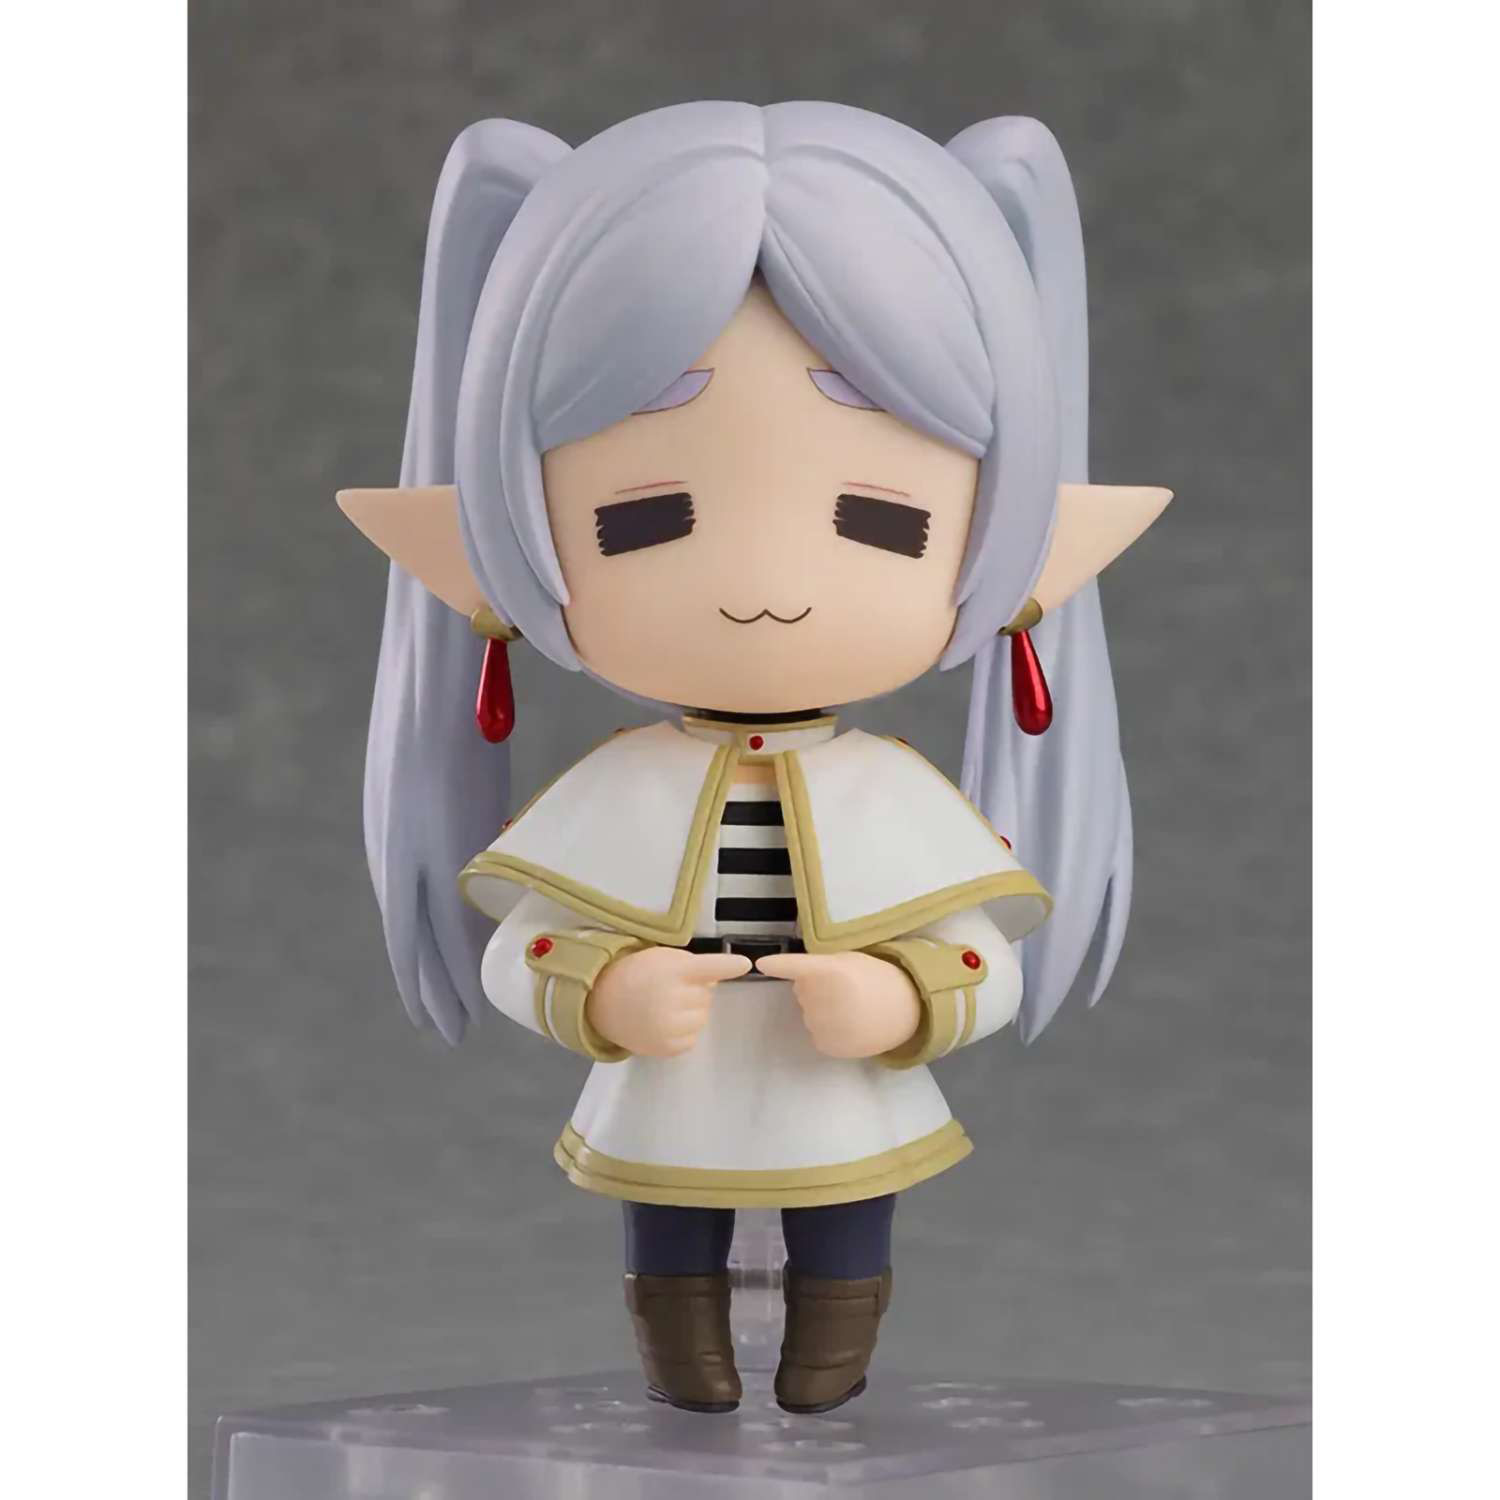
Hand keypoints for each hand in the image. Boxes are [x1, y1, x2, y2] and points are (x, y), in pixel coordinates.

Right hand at [585, 946, 750, 1057]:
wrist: (603, 1003)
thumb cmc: (639, 974)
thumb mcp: (662, 958)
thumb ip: (692, 965)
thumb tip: (715, 982)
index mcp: (672, 972)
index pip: (707, 968)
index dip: (727, 966)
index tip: (745, 965)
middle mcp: (671, 999)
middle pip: (708, 995)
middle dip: (696, 991)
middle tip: (670, 988)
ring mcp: (669, 1026)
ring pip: (703, 1017)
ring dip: (692, 1011)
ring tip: (666, 1005)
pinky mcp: (667, 1047)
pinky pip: (693, 1038)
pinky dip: (684, 1030)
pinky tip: (664, 1022)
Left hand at [755, 952, 920, 1058]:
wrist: (905, 1011)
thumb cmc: (874, 979)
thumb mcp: (850, 962)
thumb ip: (821, 966)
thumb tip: (796, 979)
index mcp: (831, 972)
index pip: (797, 967)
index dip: (778, 965)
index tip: (761, 964)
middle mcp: (824, 999)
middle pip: (800, 990)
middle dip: (815, 988)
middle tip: (844, 989)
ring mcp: (825, 1025)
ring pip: (807, 1012)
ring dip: (821, 1009)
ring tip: (850, 1008)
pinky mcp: (827, 1046)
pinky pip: (816, 1033)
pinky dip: (828, 1029)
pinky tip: (849, 1024)